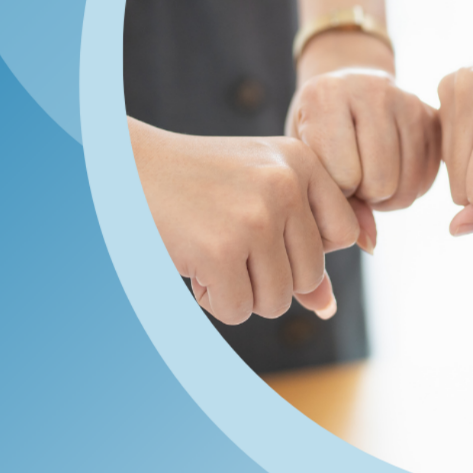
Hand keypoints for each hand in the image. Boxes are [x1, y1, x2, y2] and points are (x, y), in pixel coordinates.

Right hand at [129, 120, 369, 325]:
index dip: (307, 249)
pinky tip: (194, 265)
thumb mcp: (259, 196)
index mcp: (302, 161)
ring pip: (277, 300)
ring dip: (240, 292)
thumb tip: (327, 307)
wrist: (127, 168)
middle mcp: (285, 184)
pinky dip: (213, 301)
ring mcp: (255, 217)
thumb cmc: (198, 185)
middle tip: (230, 244)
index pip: (344, 235)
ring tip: (211, 253)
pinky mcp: (220, 250)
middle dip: (269, 278)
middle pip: (310, 276)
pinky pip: (238, 310)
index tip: (268, 232)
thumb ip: (301, 244)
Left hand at [288, 30, 440, 211]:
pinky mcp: (433, 116)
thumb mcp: (306, 158)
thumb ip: (330, 199)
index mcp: (326, 96)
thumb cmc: (315, 128)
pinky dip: (408, 189)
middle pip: (380, 182)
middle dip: (364, 194)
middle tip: (352, 180)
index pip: (342, 175)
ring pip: (407, 185)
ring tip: (369, 177)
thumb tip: (370, 244)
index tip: (329, 176)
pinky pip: (427, 179)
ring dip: (386, 196)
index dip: (335, 189)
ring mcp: (408, 100)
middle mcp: (372, 90)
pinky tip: (390, 172)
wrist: (343, 85)